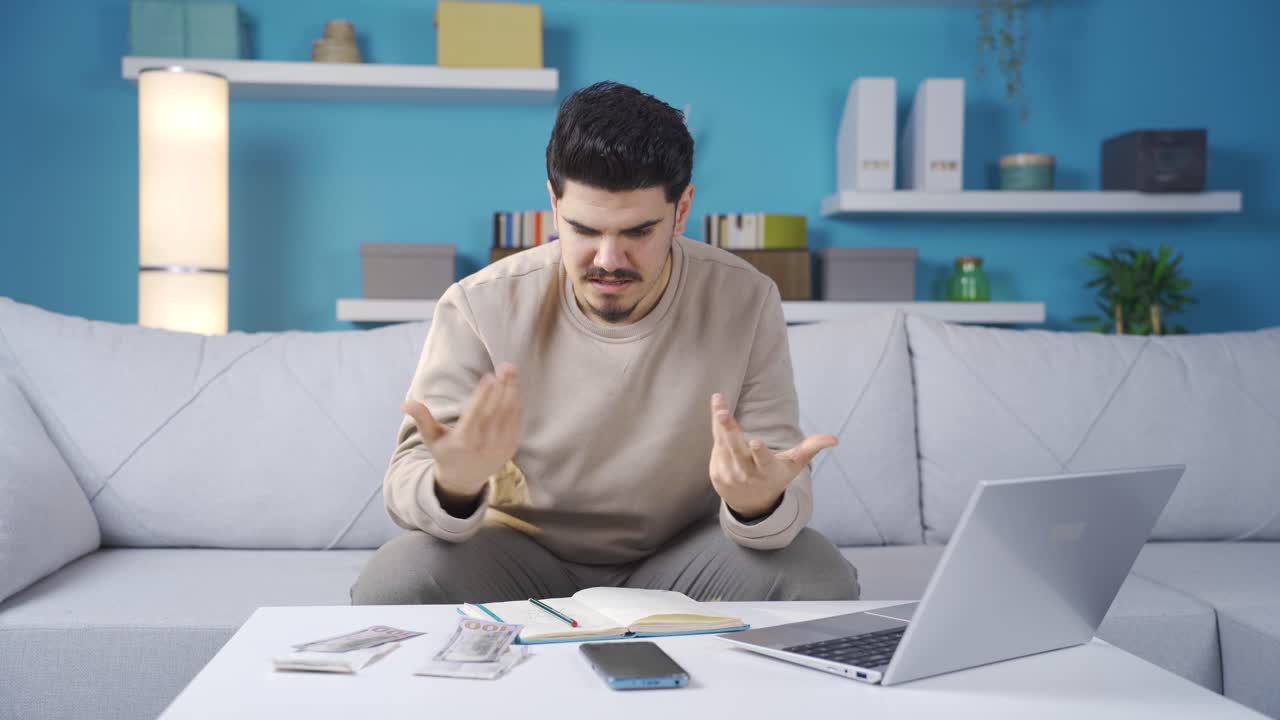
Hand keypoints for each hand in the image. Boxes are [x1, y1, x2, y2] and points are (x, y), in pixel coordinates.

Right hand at [401, 363, 521, 500]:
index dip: (484, 394)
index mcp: (464, 440)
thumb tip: (404, 404)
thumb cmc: (445, 452)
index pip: (477, 414)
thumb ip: (421, 419)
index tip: (489, 376)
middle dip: (503, 387)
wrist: (464, 480)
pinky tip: (514, 386)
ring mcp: (501, 446)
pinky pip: (516, 421)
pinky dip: (516, 403)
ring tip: (511, 371)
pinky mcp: (512, 447)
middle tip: (506, 366)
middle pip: (497, 410)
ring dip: (512, 390)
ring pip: (509, 414)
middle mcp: (485, 444)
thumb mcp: (431, 438)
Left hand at [708, 393, 836, 518]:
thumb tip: (835, 439)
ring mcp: (730, 473)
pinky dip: (717, 427)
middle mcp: (747, 473)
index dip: (760, 452)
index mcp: (768, 470)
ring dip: (719, 422)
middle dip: (730, 430)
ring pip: (723, 443)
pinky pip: (716, 444)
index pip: (764, 461)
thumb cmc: (776, 476)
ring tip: (718, 399)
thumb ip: (812, 448)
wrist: (751, 503)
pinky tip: (718, 410)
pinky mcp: (716, 471)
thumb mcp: (795, 464)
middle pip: (737, 450)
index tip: (755, 442)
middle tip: (723, 412)